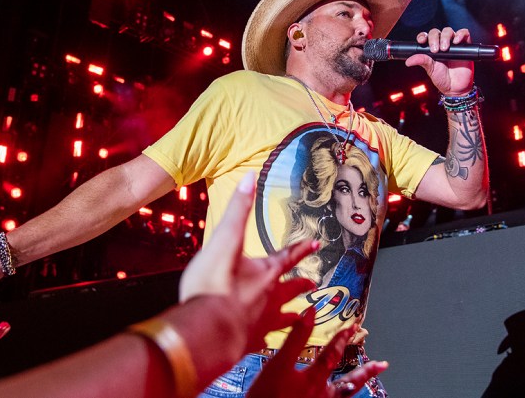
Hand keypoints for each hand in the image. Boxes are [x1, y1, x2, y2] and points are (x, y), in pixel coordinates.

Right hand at [179, 172, 317, 352]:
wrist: (207, 331)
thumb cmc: (213, 287)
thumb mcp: (223, 240)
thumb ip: (237, 210)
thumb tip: (249, 179)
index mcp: (265, 274)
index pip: (289, 257)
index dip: (302, 249)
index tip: (317, 244)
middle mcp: (269, 299)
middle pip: (290, 290)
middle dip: (301, 286)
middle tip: (312, 285)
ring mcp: (261, 324)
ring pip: (284, 319)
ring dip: (292, 315)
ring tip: (301, 317)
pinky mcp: (248, 344)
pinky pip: (264, 340)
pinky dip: (267, 338)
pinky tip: (264, 341)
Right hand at [248, 309, 388, 397]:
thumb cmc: (267, 397)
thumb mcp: (278, 363)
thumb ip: (295, 338)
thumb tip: (310, 313)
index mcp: (314, 379)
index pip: (332, 354)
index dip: (342, 338)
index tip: (352, 327)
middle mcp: (321, 395)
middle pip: (349, 382)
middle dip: (365, 371)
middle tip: (381, 365)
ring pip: (344, 397)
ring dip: (357, 386)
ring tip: (369, 381)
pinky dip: (343, 397)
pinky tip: (341, 395)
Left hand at [407, 27, 473, 95]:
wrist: (456, 87)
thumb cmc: (442, 78)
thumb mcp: (430, 69)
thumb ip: (422, 62)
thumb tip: (409, 61)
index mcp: (431, 48)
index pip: (426, 37)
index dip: (423, 36)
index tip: (421, 40)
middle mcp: (441, 43)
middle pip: (436, 32)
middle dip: (434, 38)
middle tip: (435, 50)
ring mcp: (453, 44)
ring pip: (448, 31)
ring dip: (445, 37)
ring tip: (445, 48)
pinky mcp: (465, 45)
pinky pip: (464, 33)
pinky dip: (461, 34)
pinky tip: (457, 41)